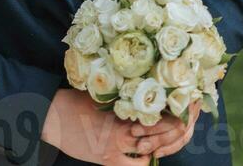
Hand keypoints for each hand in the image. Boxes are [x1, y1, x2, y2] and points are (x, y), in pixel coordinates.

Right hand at [42, 90, 197, 165]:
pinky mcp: (109, 161)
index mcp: (121, 110)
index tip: (187, 105)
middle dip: (176, 130)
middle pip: (158, 134)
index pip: (155, 114)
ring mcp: (116, 149)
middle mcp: (122, 131)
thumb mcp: (101, 92)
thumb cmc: (75, 100)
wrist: (53, 118)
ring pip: (150, 151)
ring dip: (164, 146)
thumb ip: (122, 93)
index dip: (173, 112)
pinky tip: (153, 156)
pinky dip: (146, 162)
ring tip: (177, 137)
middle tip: (190, 121)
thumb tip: (141, 84)